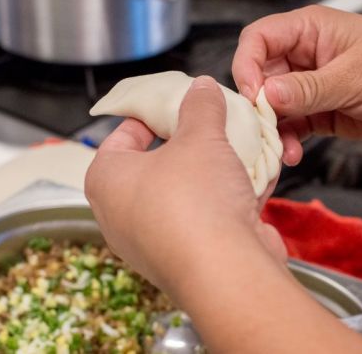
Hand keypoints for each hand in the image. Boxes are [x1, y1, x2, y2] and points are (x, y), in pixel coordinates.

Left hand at [85, 76, 285, 289]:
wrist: (226, 273)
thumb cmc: (195, 202)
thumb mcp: (199, 137)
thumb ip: (200, 107)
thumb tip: (202, 88)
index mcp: (106, 180)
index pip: (122, 135)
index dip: (152, 115)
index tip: (177, 105)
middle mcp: (122, 215)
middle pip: (158, 165)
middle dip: (190, 144)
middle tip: (211, 127)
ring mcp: (154, 241)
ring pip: (186, 193)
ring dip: (213, 172)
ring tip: (239, 150)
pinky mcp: (186, 257)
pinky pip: (205, 218)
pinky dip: (226, 200)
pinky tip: (254, 182)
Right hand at [233, 5, 361, 164]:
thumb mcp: (355, 77)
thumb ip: (308, 89)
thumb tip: (266, 95)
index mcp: (310, 31)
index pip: (259, 39)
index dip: (247, 65)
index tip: (252, 96)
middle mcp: (304, 57)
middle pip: (259, 76)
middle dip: (258, 105)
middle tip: (263, 128)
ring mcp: (310, 86)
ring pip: (273, 107)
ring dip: (272, 129)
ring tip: (281, 148)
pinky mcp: (318, 111)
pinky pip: (291, 126)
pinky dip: (287, 141)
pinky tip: (292, 153)